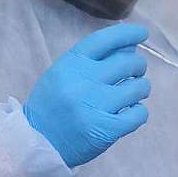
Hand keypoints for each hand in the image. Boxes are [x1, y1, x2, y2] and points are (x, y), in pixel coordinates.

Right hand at [24, 23, 151, 168]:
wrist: (35, 143)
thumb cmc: (51, 106)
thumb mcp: (62, 74)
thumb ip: (92, 61)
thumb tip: (130, 48)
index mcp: (71, 64)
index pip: (106, 39)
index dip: (128, 33)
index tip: (142, 34)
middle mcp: (84, 81)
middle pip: (128, 62)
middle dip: (138, 66)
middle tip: (136, 72)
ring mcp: (95, 106)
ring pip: (138, 88)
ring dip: (141, 89)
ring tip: (132, 94)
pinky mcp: (106, 129)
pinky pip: (139, 114)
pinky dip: (139, 112)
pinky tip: (129, 113)